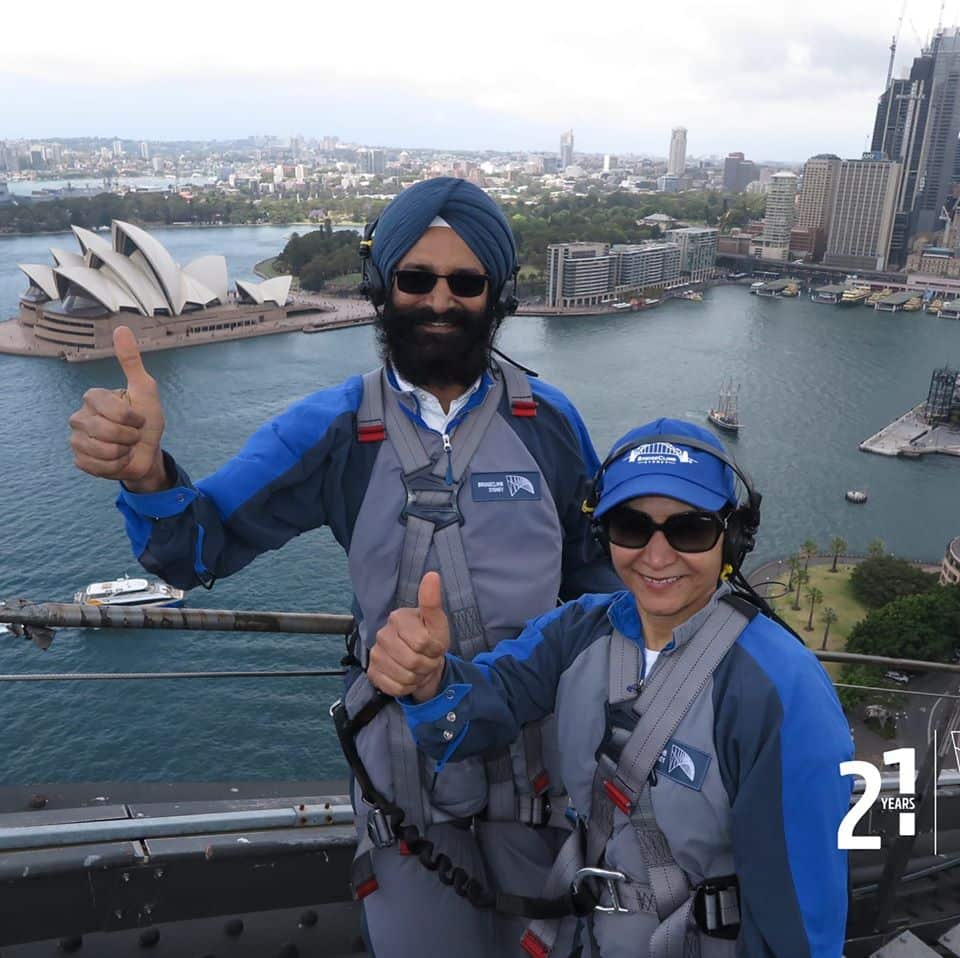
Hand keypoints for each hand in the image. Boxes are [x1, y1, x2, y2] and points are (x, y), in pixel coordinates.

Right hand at [69, 326, 167, 489]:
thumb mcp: (145, 389)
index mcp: (93, 397)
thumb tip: (121, 328)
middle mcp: (79, 416)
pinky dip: (114, 467)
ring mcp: (76, 440)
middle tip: (132, 435)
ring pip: (101, 451)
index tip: (139, 418)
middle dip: (130, 437)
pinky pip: (96, 466)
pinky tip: (117, 460)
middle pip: (106, 431)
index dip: (134, 418)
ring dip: (122, 452)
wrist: (147, 452)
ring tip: (125, 447)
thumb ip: (131, 361)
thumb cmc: (147, 419)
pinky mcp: (79, 460)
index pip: (113, 410)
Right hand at [368, 572, 450, 701]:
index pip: (421, 642)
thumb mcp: (436, 621)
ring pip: (404, 677)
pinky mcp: (372, 673)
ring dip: (419, 677)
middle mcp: (382, 634)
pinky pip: (395, 688)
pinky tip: (408, 677)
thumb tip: (432, 575)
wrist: (422, 661)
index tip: (435, 646)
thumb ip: (432, 601)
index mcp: (397, 617)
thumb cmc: (430, 638)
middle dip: (427, 664)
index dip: (434, 649)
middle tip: (428, 659)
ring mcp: (375, 654)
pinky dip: (407, 687)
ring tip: (419, 667)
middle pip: (412, 661)